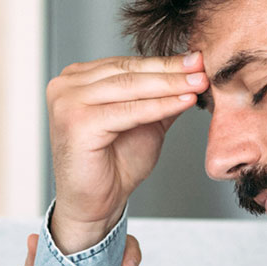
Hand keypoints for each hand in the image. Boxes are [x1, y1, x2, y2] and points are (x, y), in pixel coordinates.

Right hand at [45, 52, 208, 252]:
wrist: (95, 204)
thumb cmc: (113, 166)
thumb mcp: (143, 121)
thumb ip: (159, 96)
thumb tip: (191, 71)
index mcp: (76, 80)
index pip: (126, 65)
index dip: (163, 63)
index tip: (196, 61)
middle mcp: (65, 86)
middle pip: (127, 72)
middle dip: (170, 71)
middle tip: (202, 67)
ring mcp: (67, 102)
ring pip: (129, 88)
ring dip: (169, 85)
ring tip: (198, 84)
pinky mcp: (77, 123)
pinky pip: (128, 111)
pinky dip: (159, 106)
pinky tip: (183, 102)